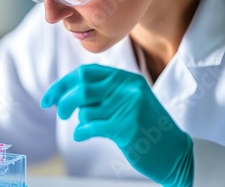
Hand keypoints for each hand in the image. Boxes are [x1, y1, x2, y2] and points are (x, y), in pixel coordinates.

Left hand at [41, 64, 192, 186]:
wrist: (175, 152)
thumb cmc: (146, 128)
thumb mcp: (129, 100)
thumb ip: (103, 92)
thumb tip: (66, 93)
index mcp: (127, 79)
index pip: (85, 73)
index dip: (62, 85)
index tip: (49, 99)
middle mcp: (128, 89)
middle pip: (81, 88)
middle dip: (62, 100)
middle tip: (60, 113)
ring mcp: (129, 108)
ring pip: (85, 111)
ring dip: (80, 121)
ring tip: (89, 127)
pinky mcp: (126, 128)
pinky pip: (89, 127)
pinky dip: (81, 132)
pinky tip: (82, 136)